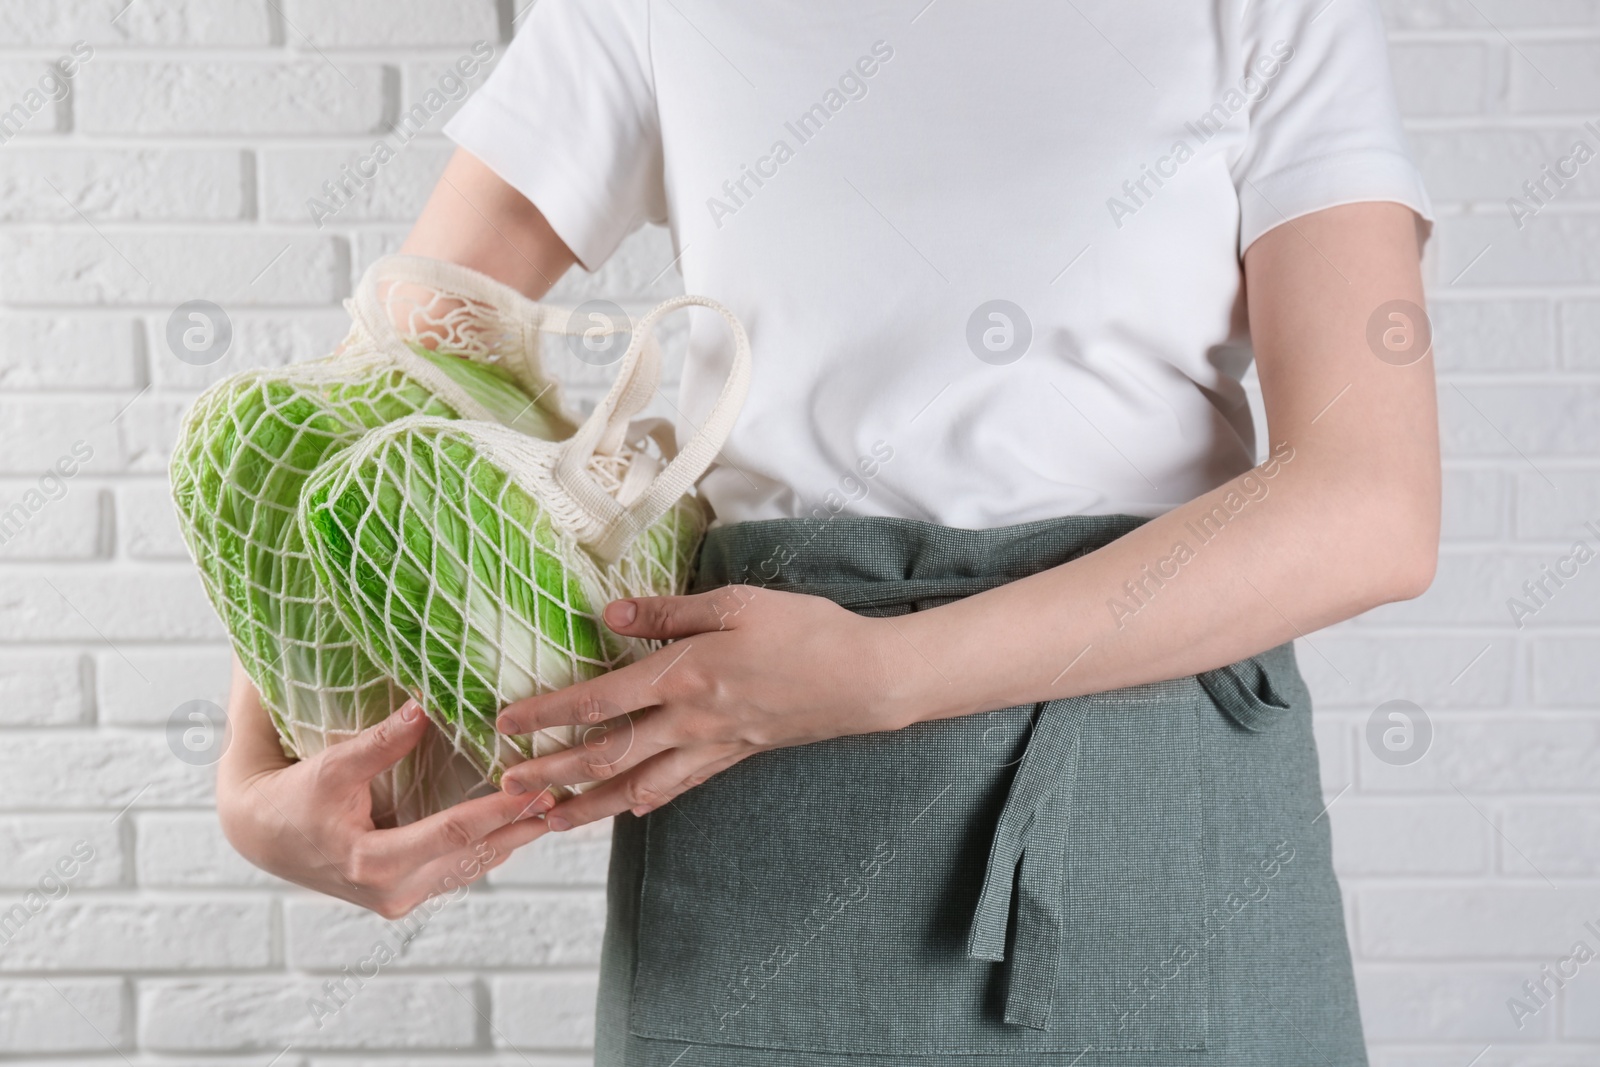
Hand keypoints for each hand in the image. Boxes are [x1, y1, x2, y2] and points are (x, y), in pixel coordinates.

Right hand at [217, 667, 548, 918]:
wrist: (261, 835)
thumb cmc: (293, 796)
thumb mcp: (330, 767)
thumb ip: (379, 743)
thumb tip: (423, 707)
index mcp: (372, 864)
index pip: (451, 835)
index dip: (498, 811)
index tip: (537, 790)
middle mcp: (393, 892)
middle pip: (473, 857)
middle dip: (520, 826)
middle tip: (566, 796)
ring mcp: (401, 897)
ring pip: (471, 867)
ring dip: (513, 838)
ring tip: (557, 808)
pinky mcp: (405, 892)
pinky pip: (458, 870)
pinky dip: (490, 847)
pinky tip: (520, 824)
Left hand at [493, 584, 902, 830]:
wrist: (866, 679)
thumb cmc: (807, 630)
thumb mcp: (737, 604)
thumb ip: (671, 612)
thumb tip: (612, 615)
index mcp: (685, 675)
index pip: (599, 700)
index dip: (548, 715)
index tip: (505, 725)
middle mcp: (691, 720)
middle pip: (607, 754)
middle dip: (552, 774)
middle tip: (507, 788)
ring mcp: (713, 745)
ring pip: (637, 784)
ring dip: (588, 804)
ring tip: (550, 819)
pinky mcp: (735, 756)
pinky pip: (679, 785)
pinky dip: (645, 801)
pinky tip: (627, 808)